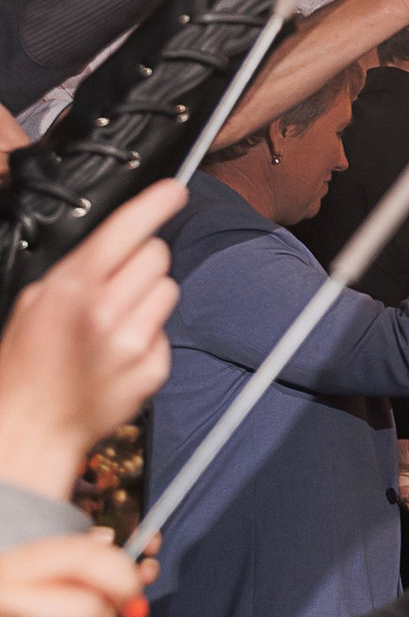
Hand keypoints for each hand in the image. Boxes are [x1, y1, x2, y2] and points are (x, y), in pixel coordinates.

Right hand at [0, 186, 185, 498]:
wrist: (32, 425)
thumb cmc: (28, 363)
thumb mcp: (36, 301)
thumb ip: (75, 270)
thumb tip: (111, 242)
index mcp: (75, 285)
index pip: (128, 227)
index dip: (156, 203)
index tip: (173, 191)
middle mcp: (108, 309)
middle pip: (157, 254)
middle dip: (141, 262)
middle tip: (117, 284)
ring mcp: (133, 340)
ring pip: (168, 289)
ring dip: (148, 298)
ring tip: (116, 322)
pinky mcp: (152, 367)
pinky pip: (165, 332)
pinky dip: (148, 337)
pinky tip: (119, 353)